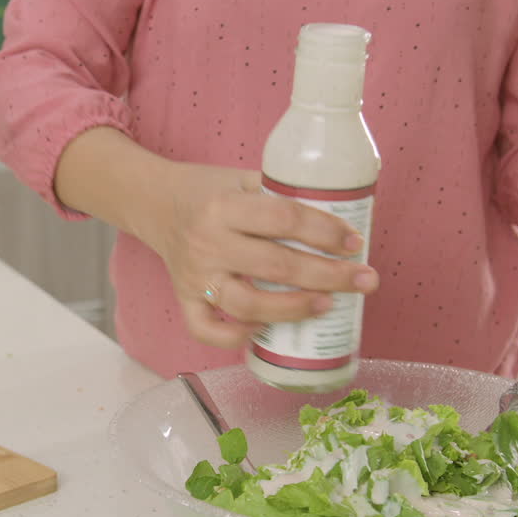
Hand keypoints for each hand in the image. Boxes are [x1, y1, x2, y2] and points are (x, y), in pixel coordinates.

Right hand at [137, 162, 379, 348]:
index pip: (284, 219)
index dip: (325, 232)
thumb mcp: (242, 178)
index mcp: (224, 206)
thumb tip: (341, 215)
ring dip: (293, 309)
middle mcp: (208, 243)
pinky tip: (265, 332)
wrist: (153, 202)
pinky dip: (236, 338)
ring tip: (327, 306)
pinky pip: (207, 330)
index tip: (355, 242)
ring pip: (248, 305)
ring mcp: (195, 277)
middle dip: (328, 276)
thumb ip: (280, 194)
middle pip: (277, 267)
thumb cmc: (208, 190)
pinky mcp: (184, 299)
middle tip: (365, 280)